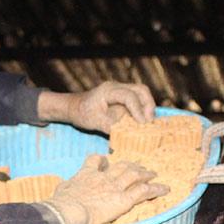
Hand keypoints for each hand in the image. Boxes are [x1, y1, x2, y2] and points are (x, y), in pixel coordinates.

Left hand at [37, 81, 155, 133]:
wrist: (73, 107)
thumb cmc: (81, 113)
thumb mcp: (95, 122)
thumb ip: (112, 127)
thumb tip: (129, 135)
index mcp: (109, 90)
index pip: (129, 96)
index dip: (138, 110)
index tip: (142, 124)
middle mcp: (117, 87)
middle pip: (141, 90)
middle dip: (148, 106)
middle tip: (149, 123)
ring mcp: (121, 90)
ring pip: (142, 93)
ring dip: (147, 107)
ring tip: (147, 123)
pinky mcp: (122, 96)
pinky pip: (138, 99)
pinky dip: (142, 109)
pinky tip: (141, 122)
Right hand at [46, 154, 167, 223]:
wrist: (67, 210)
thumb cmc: (59, 205)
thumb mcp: (59, 192)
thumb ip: (65, 188)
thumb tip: (62, 189)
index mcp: (86, 174)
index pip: (96, 161)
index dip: (103, 160)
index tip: (107, 161)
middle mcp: (103, 177)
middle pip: (121, 166)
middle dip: (132, 166)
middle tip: (140, 167)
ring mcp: (114, 187)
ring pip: (134, 176)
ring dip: (145, 174)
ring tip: (153, 174)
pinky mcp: (123, 200)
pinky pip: (143, 191)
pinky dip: (156, 189)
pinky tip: (165, 189)